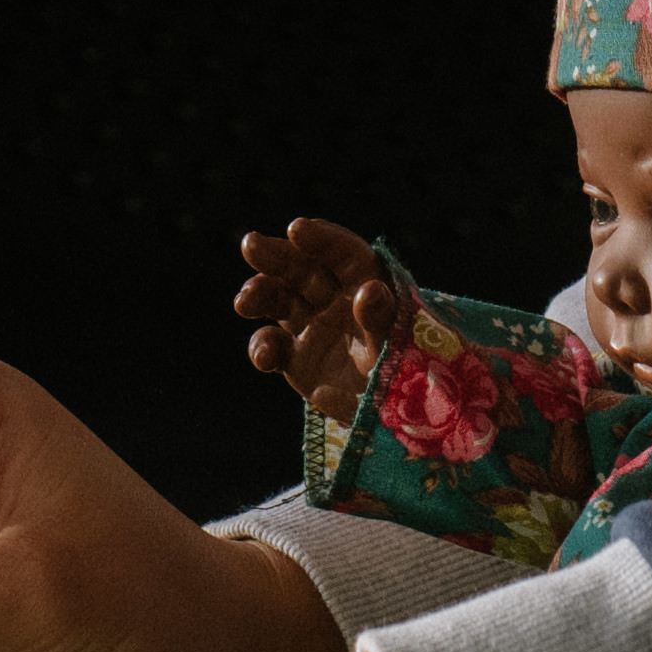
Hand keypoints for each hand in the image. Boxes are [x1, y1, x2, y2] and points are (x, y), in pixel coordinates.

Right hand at [233, 216, 415, 421]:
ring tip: (244, 302)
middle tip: (251, 245)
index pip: (343, 254)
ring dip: (259, 293)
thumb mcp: (397, 346)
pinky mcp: (296, 359)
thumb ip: (380, 319)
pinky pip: (272, 345)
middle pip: (303, 268)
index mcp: (368, 286)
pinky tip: (265, 357)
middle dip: (277, 255)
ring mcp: (314, 328)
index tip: (296, 229)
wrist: (394, 423)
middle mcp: (337, 301)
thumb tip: (369, 290)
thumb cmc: (407, 377)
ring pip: (279, 298)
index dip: (321, 238)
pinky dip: (262, 347)